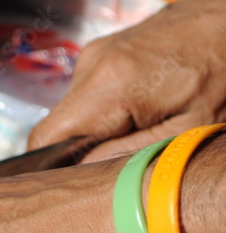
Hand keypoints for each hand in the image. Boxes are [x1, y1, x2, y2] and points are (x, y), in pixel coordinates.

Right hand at [29, 0, 225, 163]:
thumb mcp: (186, 129)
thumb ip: (126, 155)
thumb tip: (81, 173)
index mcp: (109, 86)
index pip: (44, 139)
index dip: (49, 165)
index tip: (70, 181)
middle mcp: (92, 65)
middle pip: (58, 126)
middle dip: (80, 148)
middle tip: (119, 159)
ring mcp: (94, 54)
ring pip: (73, 111)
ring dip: (97, 128)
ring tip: (142, 126)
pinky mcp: (102, 51)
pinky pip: (88, 94)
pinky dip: (106, 110)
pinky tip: (142, 107)